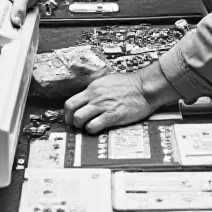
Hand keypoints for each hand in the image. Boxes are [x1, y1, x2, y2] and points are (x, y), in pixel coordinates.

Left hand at [64, 62, 180, 133]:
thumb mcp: (108, 81)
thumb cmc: (130, 84)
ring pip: (79, 118)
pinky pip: (94, 125)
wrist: (145, 87)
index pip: (71, 100)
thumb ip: (96, 90)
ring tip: (84, 128)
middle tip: (73, 125)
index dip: (67, 111)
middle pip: (71, 108)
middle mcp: (95, 96)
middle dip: (69, 119)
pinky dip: (91, 130)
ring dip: (79, 126)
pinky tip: (95, 129)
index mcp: (93, 88)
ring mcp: (102, 105)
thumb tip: (88, 98)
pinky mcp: (112, 115)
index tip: (69, 117)